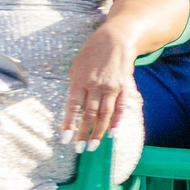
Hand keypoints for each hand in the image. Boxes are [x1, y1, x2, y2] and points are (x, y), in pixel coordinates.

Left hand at [65, 26, 138, 144]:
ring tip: (94, 145)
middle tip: (80, 148)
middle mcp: (95, 85)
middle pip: (89, 114)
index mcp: (79, 81)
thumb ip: (75, 88)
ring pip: (104, 114)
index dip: (69, 125)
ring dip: (99, 131)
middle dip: (84, 133)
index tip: (65, 139)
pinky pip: (121, 107)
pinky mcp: (124, 87)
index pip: (73, 108)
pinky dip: (117, 120)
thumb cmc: (90, 55)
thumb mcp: (75, 68)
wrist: (114, 40)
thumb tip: (72, 109)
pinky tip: (112, 132)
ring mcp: (111, 87)